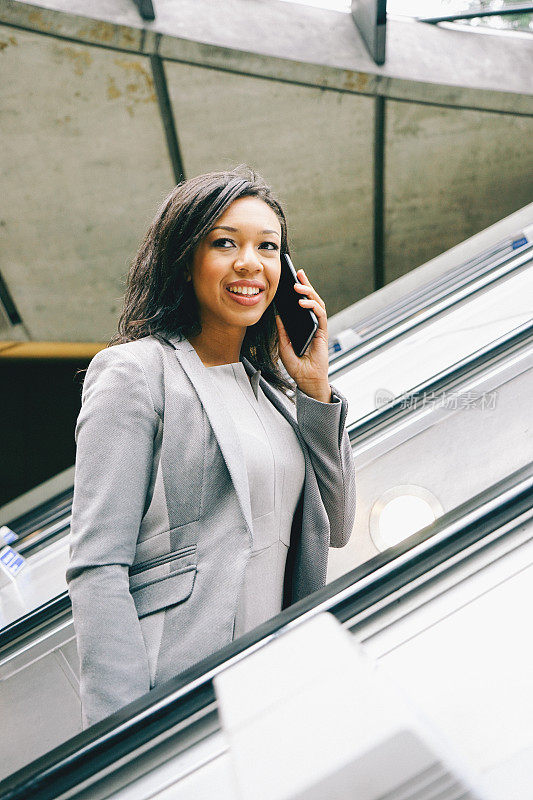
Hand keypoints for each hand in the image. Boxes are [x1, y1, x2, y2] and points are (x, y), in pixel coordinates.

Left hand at [274, 268, 331, 401]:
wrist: (307, 380)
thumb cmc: (297, 366)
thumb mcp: (284, 346)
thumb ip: (282, 331)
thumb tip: (278, 314)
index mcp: (303, 326)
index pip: (301, 304)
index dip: (298, 291)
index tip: (291, 278)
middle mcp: (312, 324)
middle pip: (311, 300)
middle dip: (305, 285)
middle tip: (298, 273)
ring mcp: (319, 328)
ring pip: (317, 304)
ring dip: (309, 293)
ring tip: (298, 286)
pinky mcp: (323, 333)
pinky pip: (321, 315)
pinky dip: (313, 307)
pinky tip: (304, 302)